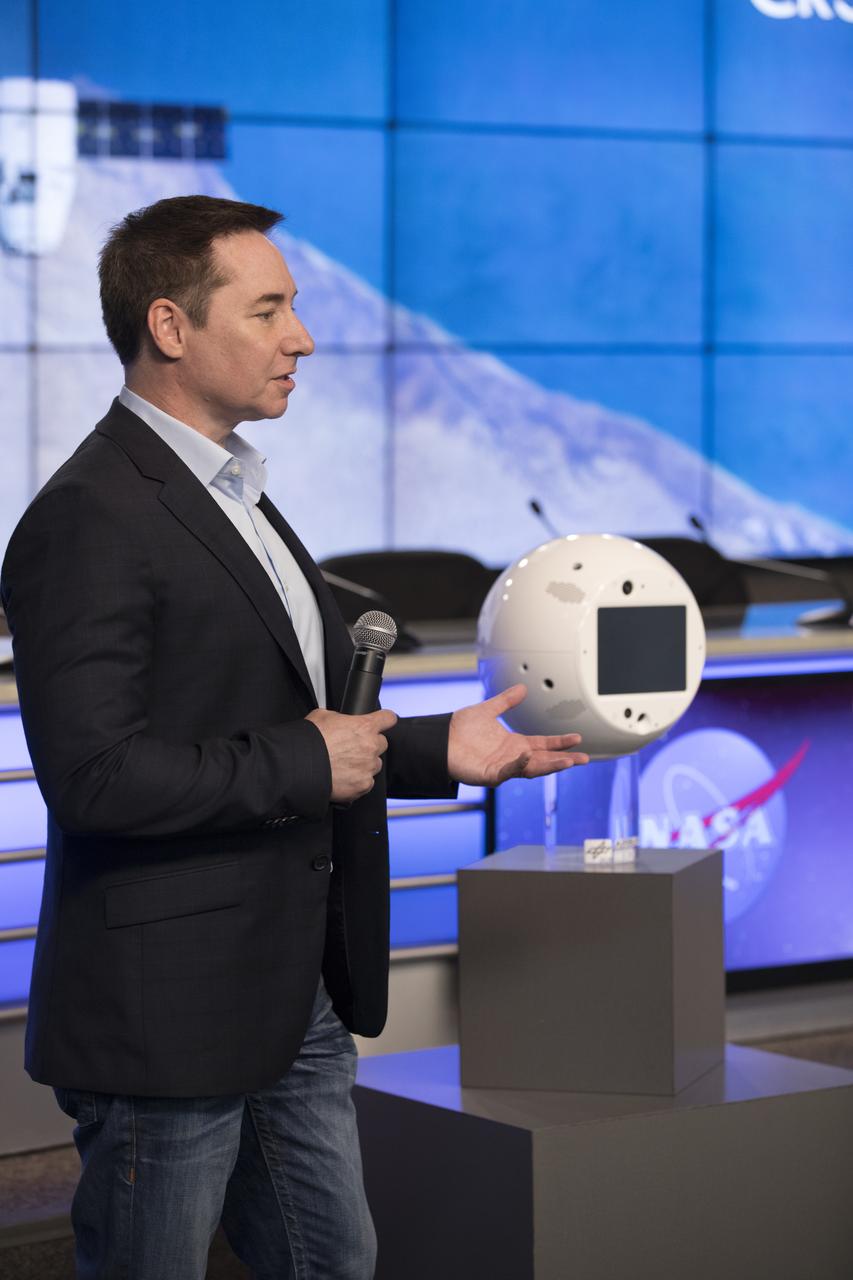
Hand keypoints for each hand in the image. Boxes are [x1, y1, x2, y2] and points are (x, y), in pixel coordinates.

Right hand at [306, 708, 397, 803]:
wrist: (299, 767)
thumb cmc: (309, 742)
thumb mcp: (323, 716)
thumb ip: (339, 717)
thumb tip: (340, 721)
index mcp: (364, 727)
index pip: (388, 718)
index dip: (385, 719)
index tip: (384, 721)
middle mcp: (371, 747)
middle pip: (382, 743)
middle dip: (370, 745)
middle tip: (352, 748)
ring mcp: (368, 767)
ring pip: (375, 764)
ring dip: (364, 764)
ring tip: (344, 765)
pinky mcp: (363, 785)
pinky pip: (366, 783)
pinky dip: (357, 781)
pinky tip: (342, 778)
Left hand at [448, 684, 588, 786]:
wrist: (438, 739)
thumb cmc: (459, 730)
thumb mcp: (487, 710)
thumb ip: (506, 701)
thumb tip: (522, 689)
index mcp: (513, 744)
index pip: (543, 744)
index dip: (559, 743)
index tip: (577, 739)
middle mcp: (511, 758)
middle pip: (543, 760)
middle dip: (563, 760)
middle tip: (583, 759)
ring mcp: (502, 768)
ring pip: (531, 769)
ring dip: (549, 765)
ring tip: (567, 762)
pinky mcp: (489, 775)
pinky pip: (508, 771)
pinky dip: (519, 764)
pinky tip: (529, 755)